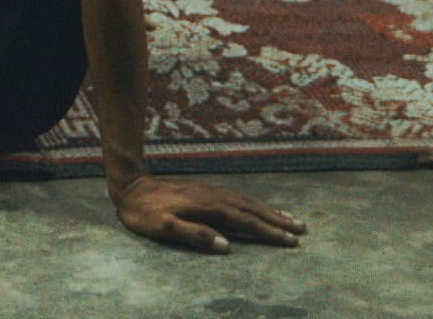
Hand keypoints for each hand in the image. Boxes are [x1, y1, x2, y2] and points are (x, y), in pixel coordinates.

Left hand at [112, 176, 305, 253]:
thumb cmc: (143, 212)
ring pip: (248, 201)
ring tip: (291, 218)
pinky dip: (254, 204)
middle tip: (303, 230)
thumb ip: (193, 235)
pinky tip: (259, 208)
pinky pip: (238, 197)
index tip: (291, 241)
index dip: (269, 232)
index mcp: (207, 207)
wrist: (129, 186)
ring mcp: (211, 192)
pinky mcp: (206, 191)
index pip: (246, 222)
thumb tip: (226, 246)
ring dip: (270, 210)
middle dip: (278, 220)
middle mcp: (214, 196)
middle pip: (252, 209)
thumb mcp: (162, 227)